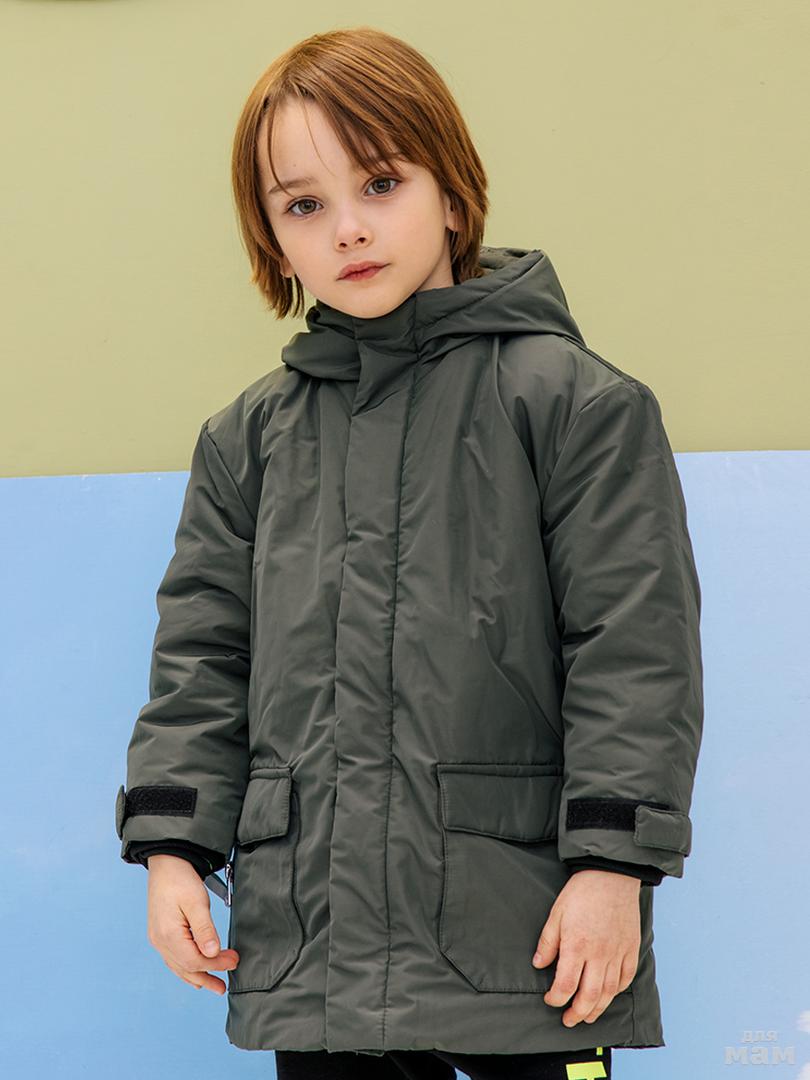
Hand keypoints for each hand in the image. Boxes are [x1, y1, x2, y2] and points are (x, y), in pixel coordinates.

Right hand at [146, 854, 239, 994]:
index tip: (234, 961)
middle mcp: (160, 941)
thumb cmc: (180, 879)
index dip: (216, 964)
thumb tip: (213, 953)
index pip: (195, 960)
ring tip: (213, 986)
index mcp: (168, 935)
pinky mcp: (160, 934)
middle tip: (225, 985)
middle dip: (208, 975)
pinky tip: (193, 974)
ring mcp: (158, 939)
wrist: (166, 863)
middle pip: (186, 967)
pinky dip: (185, 968)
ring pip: (178, 966)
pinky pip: (173, 959)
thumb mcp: (196, 902)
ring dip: (197, 977)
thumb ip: (205, 929)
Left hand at [532, 869, 640, 1026]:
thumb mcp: (556, 913)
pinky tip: (609, 994)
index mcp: (577, 946)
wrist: (611, 875)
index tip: (550, 1000)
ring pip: (609, 993)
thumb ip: (548, 942)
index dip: (556, 999)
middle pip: (589, 997)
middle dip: (577, 1013)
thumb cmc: (582, 892)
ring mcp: (617, 953)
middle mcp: (599, 955)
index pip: (566, 985)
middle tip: (569, 1020)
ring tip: (588, 1016)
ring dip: (597, 1009)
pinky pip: (626, 978)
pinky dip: (617, 991)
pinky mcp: (631, 948)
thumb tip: (538, 964)